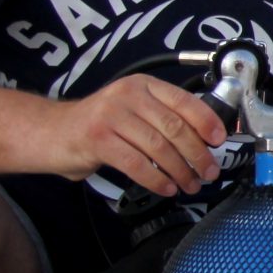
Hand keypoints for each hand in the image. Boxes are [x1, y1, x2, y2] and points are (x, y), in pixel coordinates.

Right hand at [56, 75, 223, 194]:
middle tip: (208, 172)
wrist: (52, 131)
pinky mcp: (98, 139)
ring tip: (189, 184)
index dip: (207, 121)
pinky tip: (166, 187)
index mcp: (143, 85)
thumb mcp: (133, 110)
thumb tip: (203, 140)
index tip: (220, 140)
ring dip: (180, 171)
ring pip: (158, 148)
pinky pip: (136, 163)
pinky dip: (155, 179)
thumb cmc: (99, 125)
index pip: (184, 100)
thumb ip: (162, 117)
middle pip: (175, 127)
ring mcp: (111, 115)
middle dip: (197, 154)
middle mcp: (128, 95)